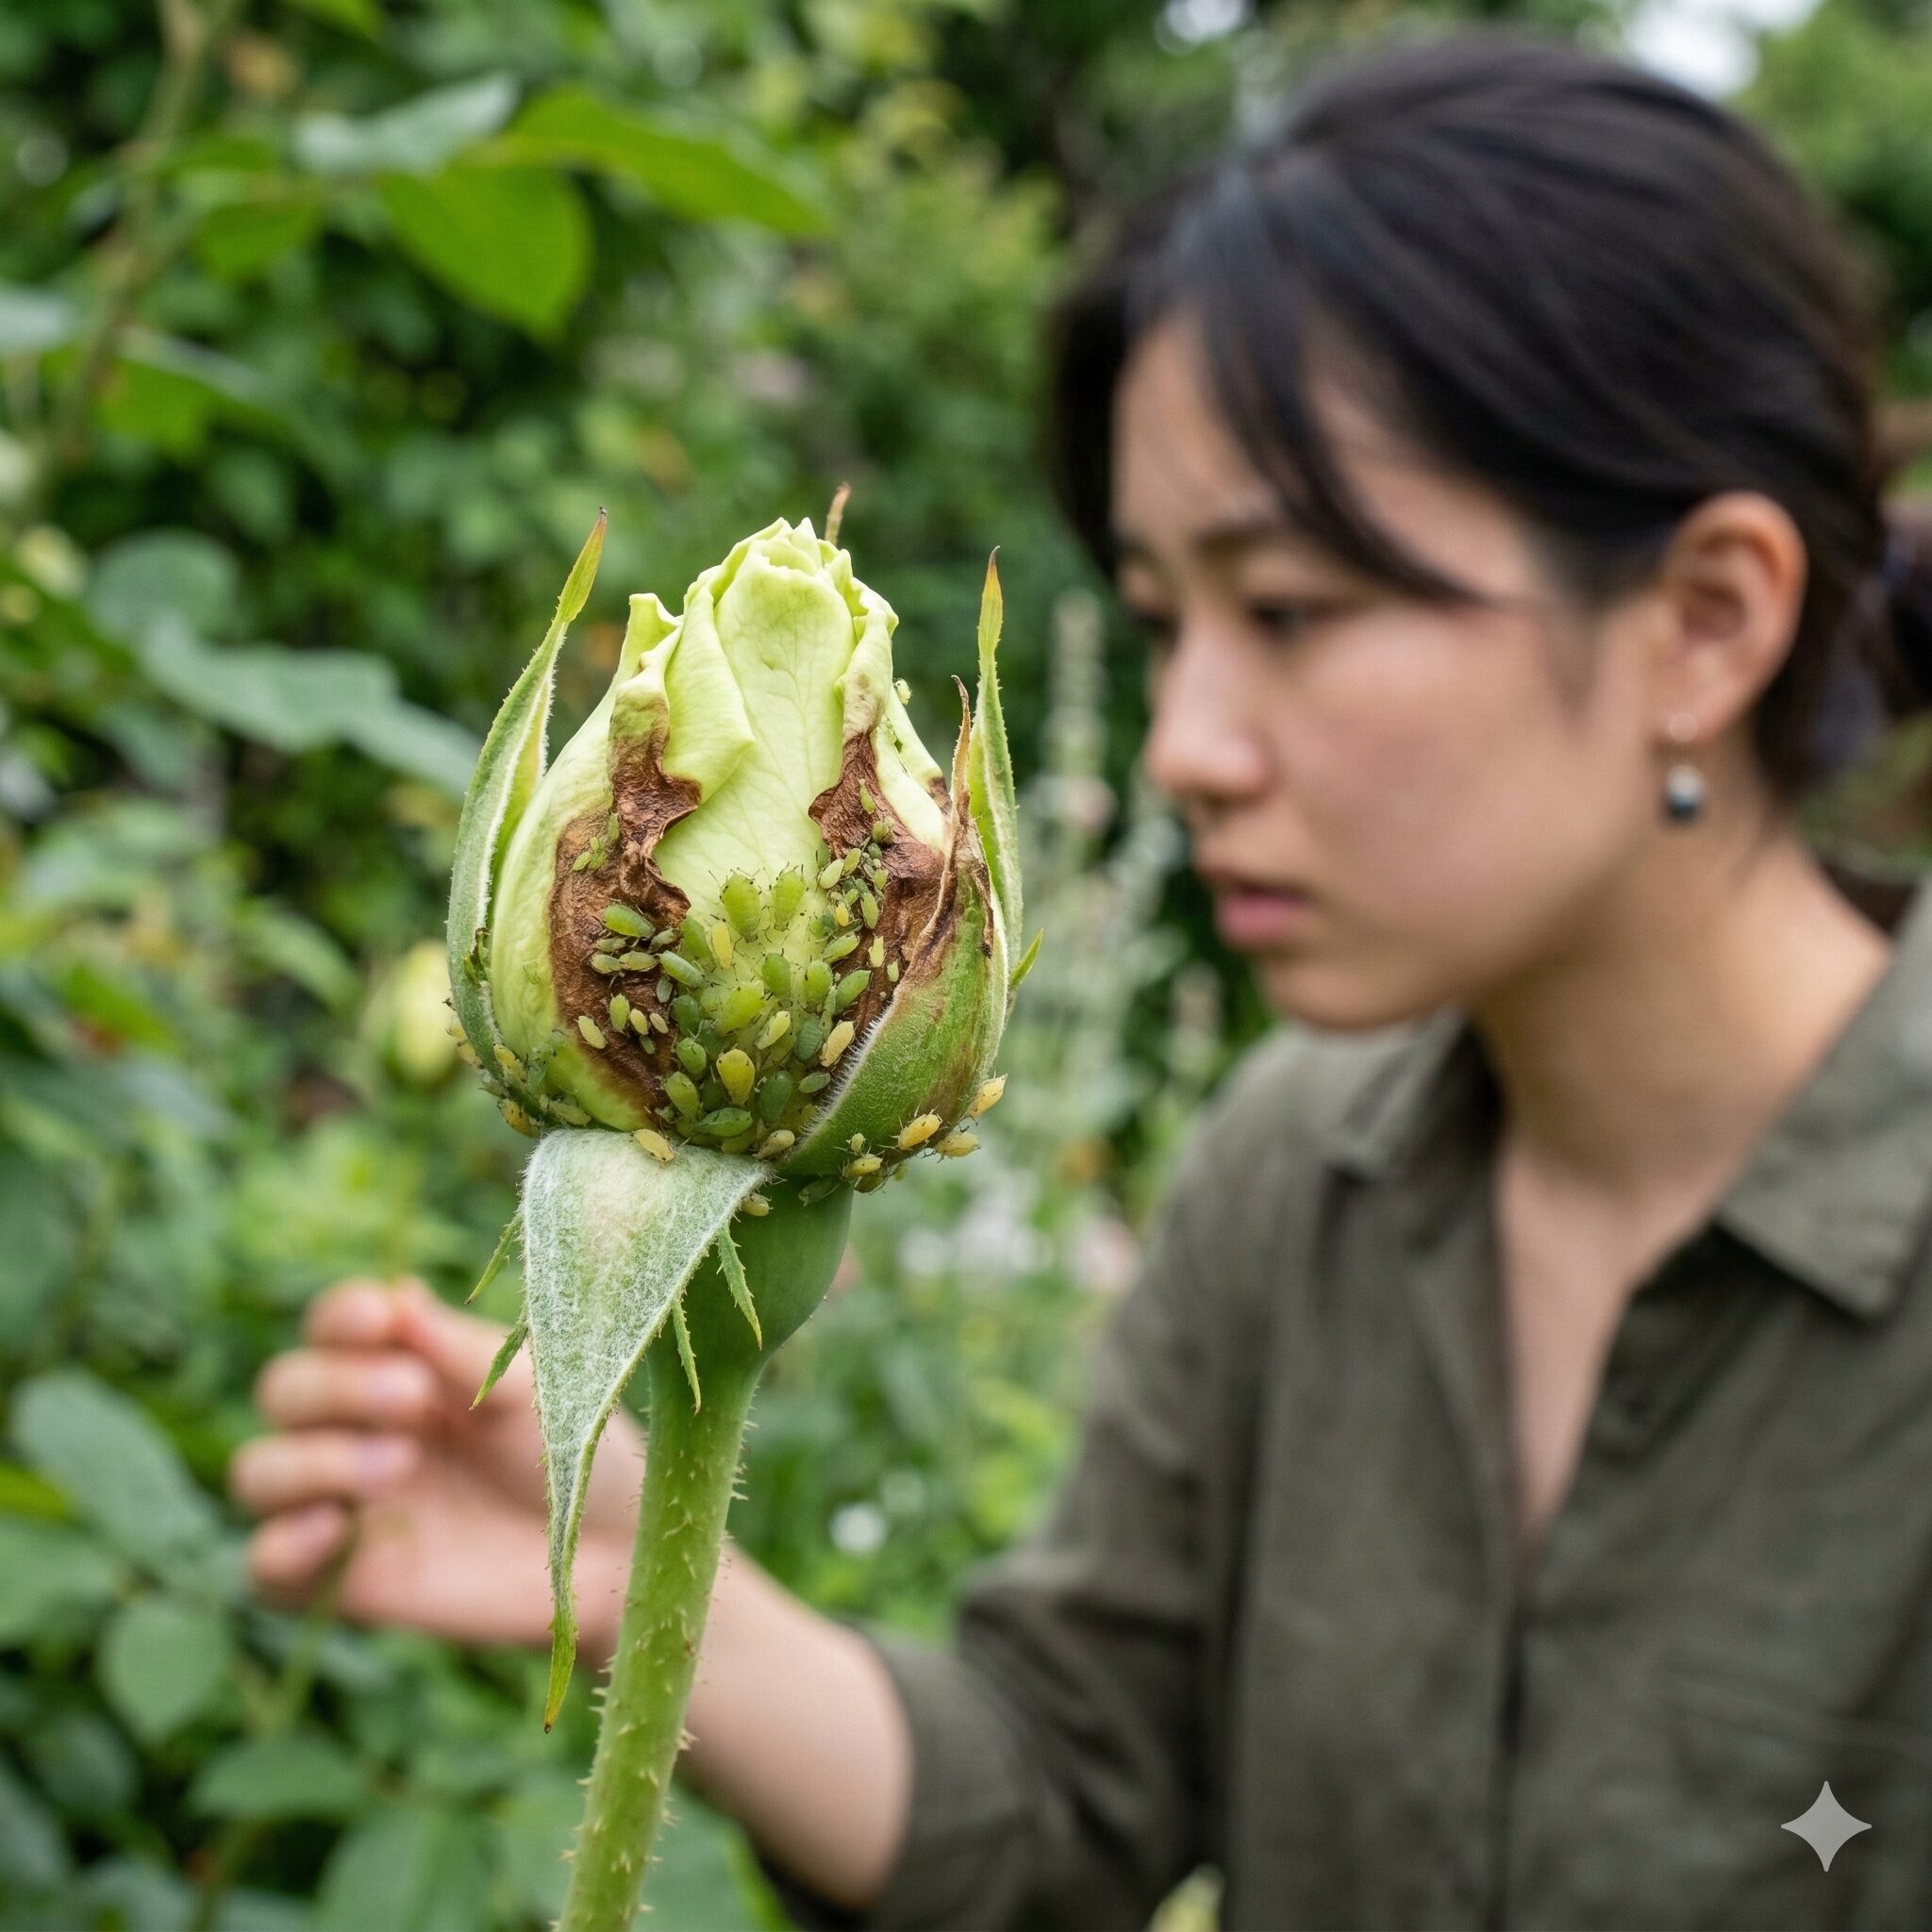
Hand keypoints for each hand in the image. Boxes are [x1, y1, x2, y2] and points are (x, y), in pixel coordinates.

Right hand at [231, 1277, 640, 1652]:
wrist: (610, 1557)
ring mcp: (341, 1505)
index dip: (340, 1318)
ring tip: (399, 1464)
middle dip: (336, 1387)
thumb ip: (462, 1353)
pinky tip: (337, 1528)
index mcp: (399, 1366)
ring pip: (259, 1472)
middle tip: (412, 1398)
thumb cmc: (576, 1454)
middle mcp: (354, 1429)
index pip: (332, 1329)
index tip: (377, 1317)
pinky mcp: (341, 1582)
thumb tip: (399, 1296)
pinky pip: (264, 1566)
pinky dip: (283, 1544)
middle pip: (283, 1390)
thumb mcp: (532, 1391)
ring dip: (313, 1460)